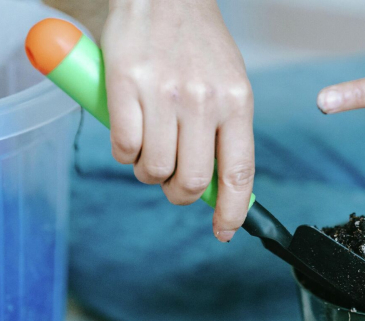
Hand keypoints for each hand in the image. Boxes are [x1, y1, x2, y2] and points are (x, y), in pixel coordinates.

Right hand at [102, 0, 254, 241]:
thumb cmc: (198, 44)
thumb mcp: (230, 85)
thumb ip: (228, 132)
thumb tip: (221, 186)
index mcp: (237, 102)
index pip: (239, 173)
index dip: (233, 211)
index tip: (225, 232)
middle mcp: (204, 100)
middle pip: (193, 180)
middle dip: (180, 194)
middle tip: (173, 183)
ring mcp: (164, 93)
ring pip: (155, 168)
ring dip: (149, 173)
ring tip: (150, 151)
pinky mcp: (126, 84)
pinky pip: (124, 147)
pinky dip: (124, 154)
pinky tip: (130, 134)